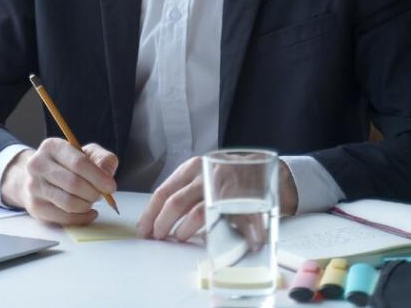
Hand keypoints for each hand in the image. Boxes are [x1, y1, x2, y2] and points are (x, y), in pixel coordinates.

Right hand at [0, 138, 117, 225]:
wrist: (38, 177)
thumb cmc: (66, 165)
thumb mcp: (86, 153)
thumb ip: (102, 159)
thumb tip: (107, 172)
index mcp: (52, 146)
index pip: (79, 163)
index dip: (98, 177)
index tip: (111, 186)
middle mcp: (38, 165)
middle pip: (73, 184)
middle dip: (93, 192)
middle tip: (101, 195)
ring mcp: (34, 186)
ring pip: (69, 203)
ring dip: (87, 205)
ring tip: (91, 201)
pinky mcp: (35, 206)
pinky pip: (64, 218)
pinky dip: (82, 218)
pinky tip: (88, 212)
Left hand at [136, 157, 300, 240]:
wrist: (266, 171)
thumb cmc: (227, 178)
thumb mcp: (202, 176)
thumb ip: (184, 192)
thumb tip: (157, 218)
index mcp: (192, 168)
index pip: (164, 191)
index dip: (150, 213)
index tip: (143, 229)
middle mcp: (206, 174)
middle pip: (176, 202)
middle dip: (163, 224)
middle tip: (158, 237)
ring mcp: (225, 187)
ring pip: (198, 213)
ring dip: (185, 231)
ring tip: (180, 238)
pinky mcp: (242, 201)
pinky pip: (224, 222)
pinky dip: (216, 235)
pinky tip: (210, 242)